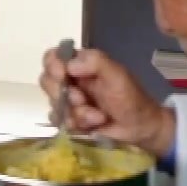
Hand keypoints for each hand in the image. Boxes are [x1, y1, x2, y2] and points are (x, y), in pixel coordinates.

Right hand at [40, 47, 175, 155]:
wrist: (140, 128)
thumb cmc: (131, 98)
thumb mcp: (118, 75)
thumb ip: (96, 62)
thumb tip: (69, 65)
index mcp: (81, 64)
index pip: (53, 57)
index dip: (52, 66)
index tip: (63, 76)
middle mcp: (72, 80)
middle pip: (47, 81)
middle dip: (63, 94)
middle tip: (82, 100)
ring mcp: (70, 100)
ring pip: (55, 104)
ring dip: (77, 113)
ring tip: (98, 117)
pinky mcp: (71, 118)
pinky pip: (60, 121)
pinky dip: (77, 125)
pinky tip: (93, 126)